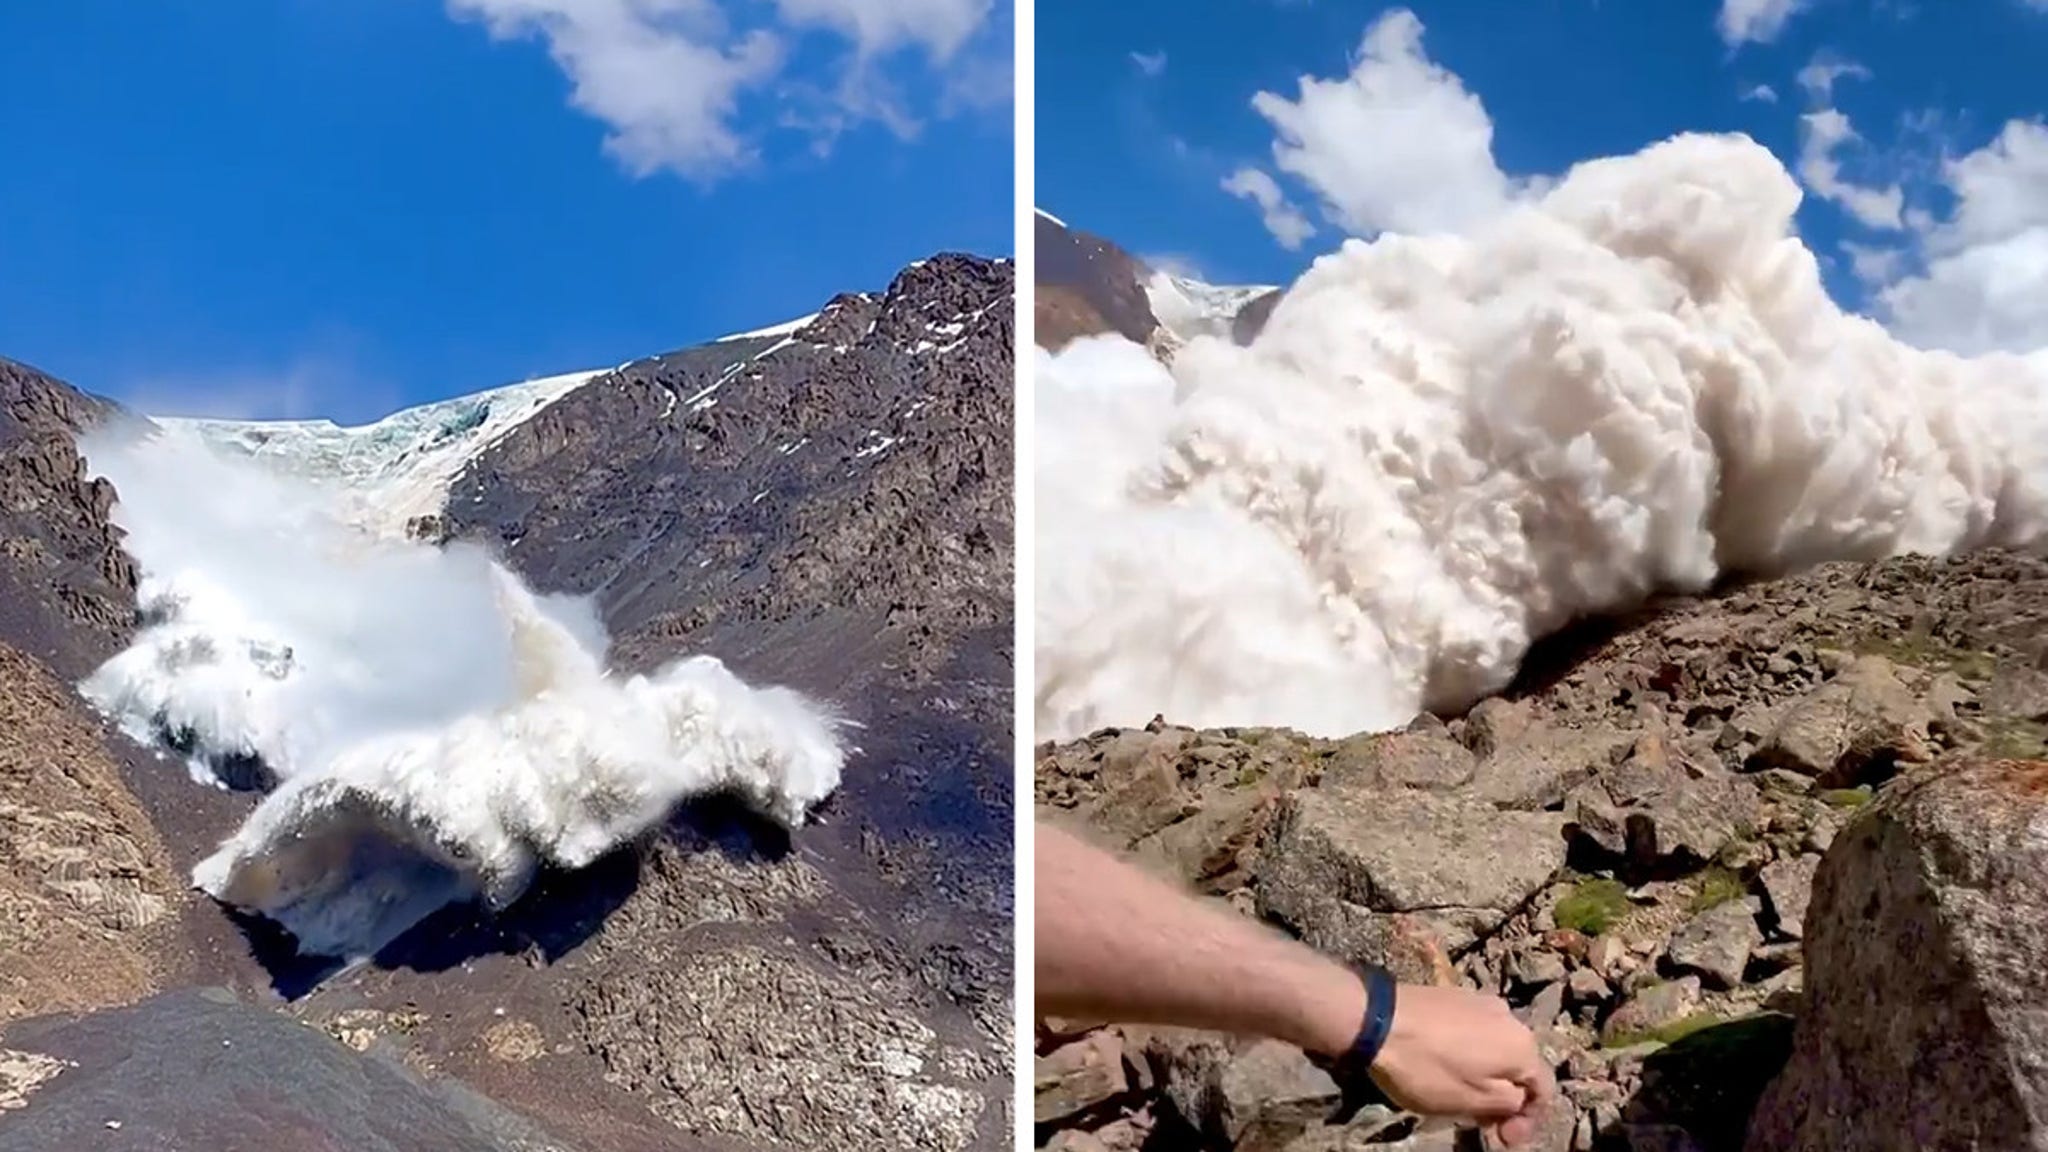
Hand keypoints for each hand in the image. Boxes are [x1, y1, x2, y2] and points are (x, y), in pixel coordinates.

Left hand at [1370, 984, 1555, 1147]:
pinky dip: (1466, 1054)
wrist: (1375, 1019)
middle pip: (1519, 1068)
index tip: (1501, 1140)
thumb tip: (1518, 1099)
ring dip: (1484, 1076)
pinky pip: (1471, 1032)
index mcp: (1523, 1045)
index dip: (1526, 1122)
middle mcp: (1510, 1017)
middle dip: (1505, 1099)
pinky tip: (1443, 1066)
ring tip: (1460, 1095)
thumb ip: (1508, 1104)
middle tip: (1481, 1122)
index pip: (1543, 1091)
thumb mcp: (1473, 1101)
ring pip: (1494, 1049)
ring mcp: (1480, 1001)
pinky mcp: (1452, 995)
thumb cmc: (1427, 1067)